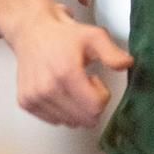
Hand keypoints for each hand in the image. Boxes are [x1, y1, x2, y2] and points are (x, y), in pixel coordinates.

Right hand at [10, 7, 129, 126]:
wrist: (31, 31)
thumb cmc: (62, 35)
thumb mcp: (93, 36)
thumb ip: (112, 52)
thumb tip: (126, 64)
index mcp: (66, 73)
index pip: (95, 108)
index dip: (101, 95)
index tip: (94, 79)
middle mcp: (47, 88)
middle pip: (84, 119)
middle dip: (90, 104)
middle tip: (83, 83)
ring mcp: (35, 97)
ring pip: (70, 122)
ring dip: (75, 107)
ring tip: (69, 85)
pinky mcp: (26, 102)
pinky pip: (54, 121)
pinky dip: (61, 110)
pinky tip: (58, 90)